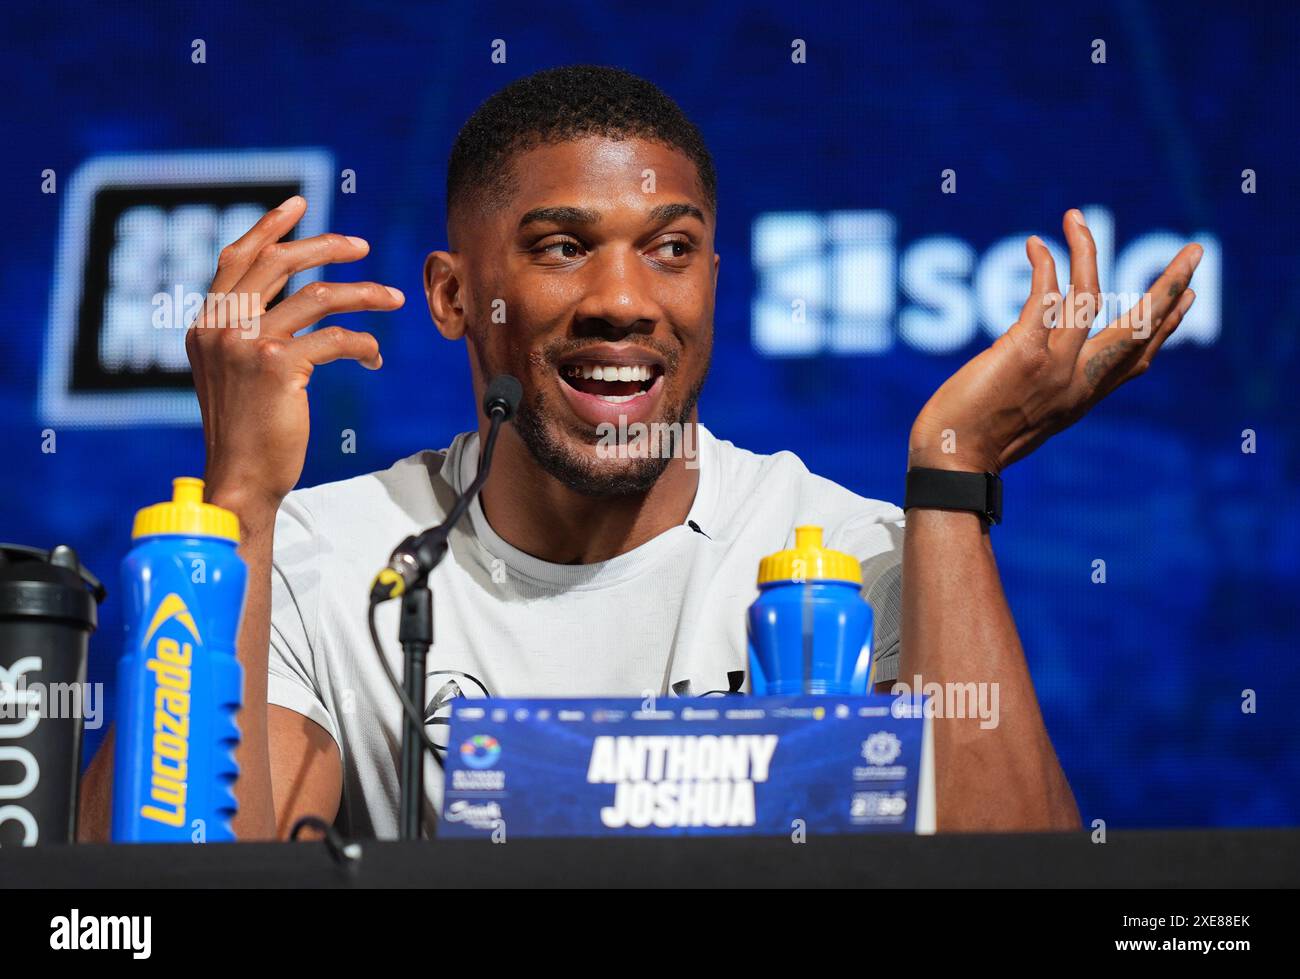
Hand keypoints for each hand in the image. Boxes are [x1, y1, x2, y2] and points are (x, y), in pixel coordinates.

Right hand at [185, 196, 404, 518]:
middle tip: (362, 246)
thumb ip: (247, 333)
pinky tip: (374, 356)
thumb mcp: (233, 373)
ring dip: (363, 294)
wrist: (241, 478)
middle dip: (325, 247)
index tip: (300, 204)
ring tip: (393, 298)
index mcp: (207, 323)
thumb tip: (288, 302)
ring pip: (317, 296)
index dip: (270, 227)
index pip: (238, 258)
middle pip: (278, 262)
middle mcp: (221, 326)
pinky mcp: (277, 366)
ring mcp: (246, 344)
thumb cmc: (246, 431)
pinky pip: (335, 339)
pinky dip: (363, 343)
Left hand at [908, 209, 1200, 472]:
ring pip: (1090, 298)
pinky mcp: (1024, 352)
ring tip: (1077, 219)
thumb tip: (1031, 363)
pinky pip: (1045, 297)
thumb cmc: (974, 444)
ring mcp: (1054, 365)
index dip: (1164, 326)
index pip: (1137, 357)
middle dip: (1171, 287)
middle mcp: (1078, 380)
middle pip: (1139, 327)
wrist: (953, 462)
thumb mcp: (1025, 419)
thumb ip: (1042, 389)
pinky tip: (1037, 246)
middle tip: (1196, 251)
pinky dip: (1044, 267)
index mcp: (1083, 396)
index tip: (1186, 297)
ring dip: (1087, 251)